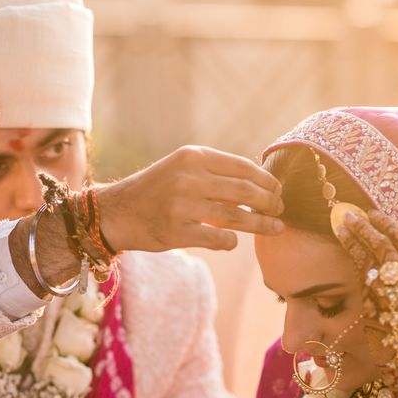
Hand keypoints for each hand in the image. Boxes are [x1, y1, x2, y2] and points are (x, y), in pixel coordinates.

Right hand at [97, 146, 283, 251]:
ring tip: (275, 228)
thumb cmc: (155, 190)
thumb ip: (214, 170)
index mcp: (192, 156)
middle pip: (244, 191)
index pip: (242, 167)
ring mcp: (182, 205)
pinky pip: (218, 239)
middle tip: (280, 210)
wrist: (116, 213)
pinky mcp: (177, 231)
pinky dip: (231, 241)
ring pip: (236, 216)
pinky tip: (234, 241)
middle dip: (269, 202)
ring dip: (261, 224)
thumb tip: (260, 180)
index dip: (266, 180)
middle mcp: (188, 178)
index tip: (278, 190)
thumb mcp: (181, 167)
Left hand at [334, 209, 397, 394]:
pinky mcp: (380, 297)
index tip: (375, 214)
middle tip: (352, 212)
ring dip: (358, 232)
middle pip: (390, 242)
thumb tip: (376, 266)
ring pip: (376, 250)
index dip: (390, 225)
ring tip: (343, 220)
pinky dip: (353, 249)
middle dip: (370, 225)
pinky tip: (344, 238)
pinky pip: (365, 266)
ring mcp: (397, 287)